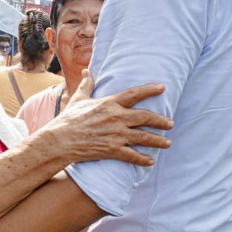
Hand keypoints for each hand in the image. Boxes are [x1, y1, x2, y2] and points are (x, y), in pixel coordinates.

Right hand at [42, 70, 172, 165]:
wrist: (60, 141)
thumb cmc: (68, 120)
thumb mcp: (78, 99)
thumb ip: (87, 85)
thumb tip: (88, 71)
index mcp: (109, 103)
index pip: (134, 94)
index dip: (149, 90)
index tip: (163, 87)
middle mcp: (116, 118)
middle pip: (145, 117)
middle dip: (160, 121)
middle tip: (171, 123)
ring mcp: (116, 135)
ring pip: (143, 137)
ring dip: (158, 140)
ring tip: (168, 143)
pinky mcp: (112, 150)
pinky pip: (132, 155)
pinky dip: (143, 159)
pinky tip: (150, 161)